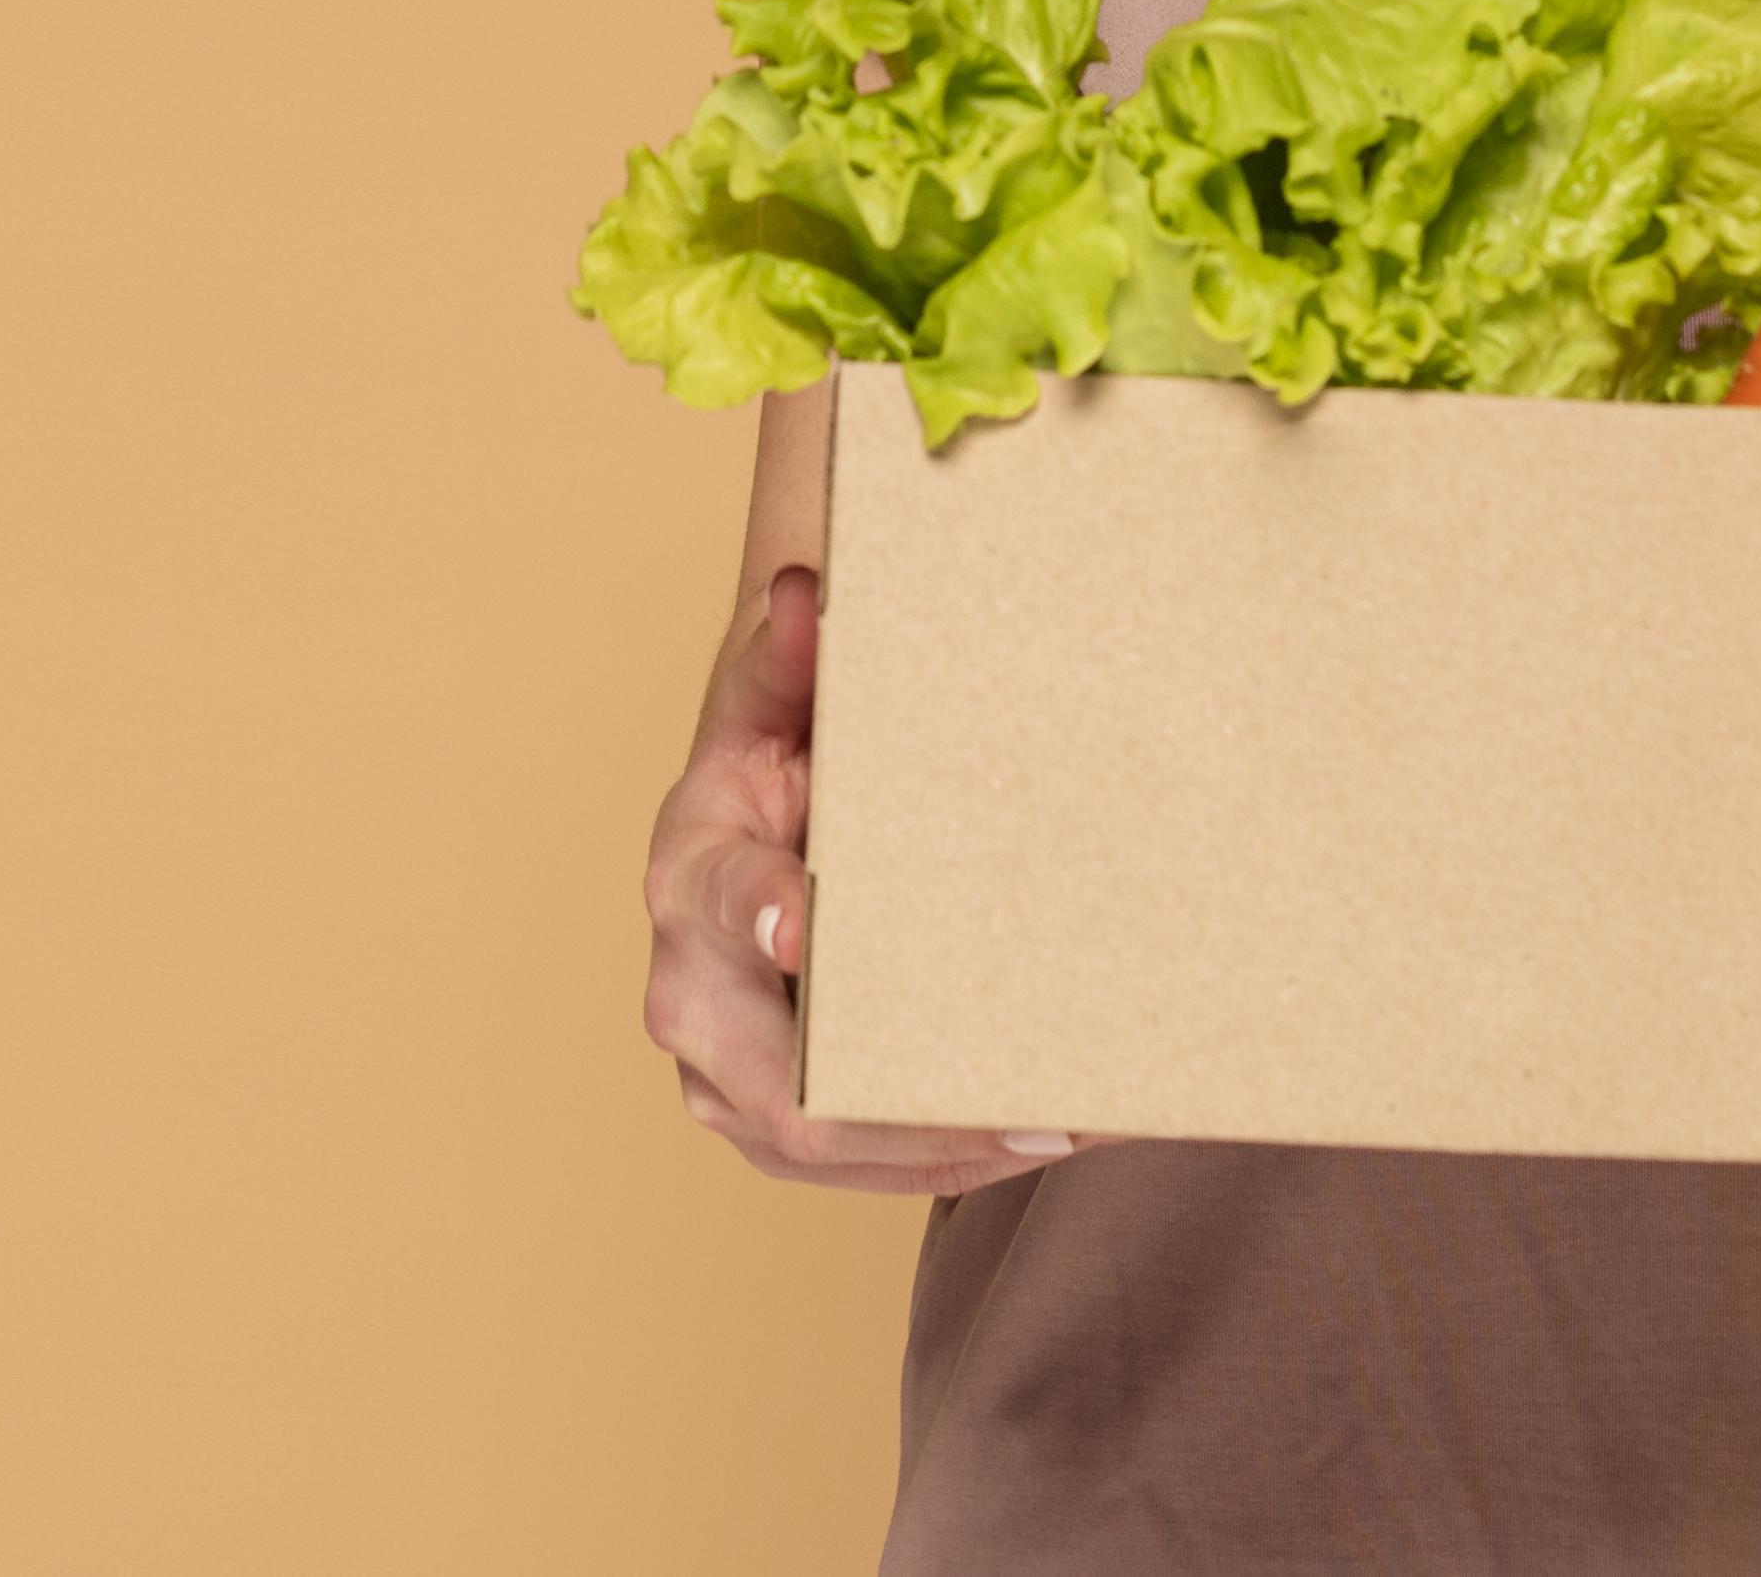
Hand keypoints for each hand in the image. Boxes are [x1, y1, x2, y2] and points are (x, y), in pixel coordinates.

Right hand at [644, 558, 1090, 1197]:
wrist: (751, 851)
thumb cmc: (778, 780)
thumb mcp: (776, 710)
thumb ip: (790, 660)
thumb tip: (804, 590)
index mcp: (687, 874)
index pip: (720, 903)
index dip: (765, 919)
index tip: (815, 927)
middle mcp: (687, 994)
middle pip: (787, 1089)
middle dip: (915, 1110)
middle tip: (1040, 1110)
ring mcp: (721, 1080)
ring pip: (832, 1145)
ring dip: (957, 1146)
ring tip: (1073, 1125)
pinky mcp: (771, 1130)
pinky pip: (866, 1169)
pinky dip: (955, 1157)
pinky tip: (1046, 1132)